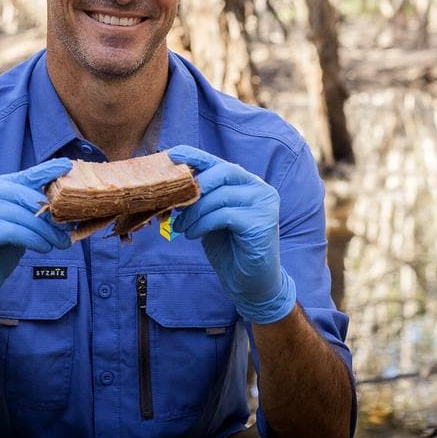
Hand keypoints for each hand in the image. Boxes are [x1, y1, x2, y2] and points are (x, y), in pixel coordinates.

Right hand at [0, 158, 73, 327]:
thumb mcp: (13, 229)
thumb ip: (27, 213)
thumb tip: (60, 206)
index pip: (19, 177)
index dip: (45, 171)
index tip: (67, 165)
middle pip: (22, 195)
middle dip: (50, 212)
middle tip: (68, 228)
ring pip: (21, 214)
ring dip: (46, 231)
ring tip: (61, 243)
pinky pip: (14, 231)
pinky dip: (34, 240)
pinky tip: (44, 248)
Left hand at [167, 145, 296, 324]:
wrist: (250, 284)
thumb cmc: (229, 249)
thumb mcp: (210, 218)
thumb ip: (201, 199)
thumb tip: (174, 185)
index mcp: (247, 183)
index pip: (219, 163)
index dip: (195, 156)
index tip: (172, 154)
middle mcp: (260, 189)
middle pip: (222, 172)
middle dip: (194, 187)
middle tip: (174, 206)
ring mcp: (264, 204)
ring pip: (220, 195)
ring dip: (194, 211)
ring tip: (180, 226)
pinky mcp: (262, 223)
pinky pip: (224, 215)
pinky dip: (203, 224)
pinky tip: (193, 235)